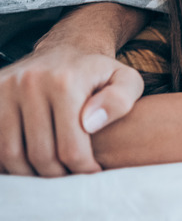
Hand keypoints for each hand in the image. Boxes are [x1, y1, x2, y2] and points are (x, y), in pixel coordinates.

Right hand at [0, 46, 143, 175]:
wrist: (68, 48)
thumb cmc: (100, 73)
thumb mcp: (126, 80)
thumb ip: (121, 100)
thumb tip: (91, 124)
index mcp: (65, 82)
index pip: (70, 147)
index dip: (83, 169)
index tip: (93, 173)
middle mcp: (30, 82)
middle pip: (40, 154)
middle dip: (58, 175)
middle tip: (71, 176)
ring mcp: (5, 87)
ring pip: (11, 154)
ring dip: (31, 172)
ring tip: (52, 171)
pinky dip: (8, 160)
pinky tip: (30, 161)